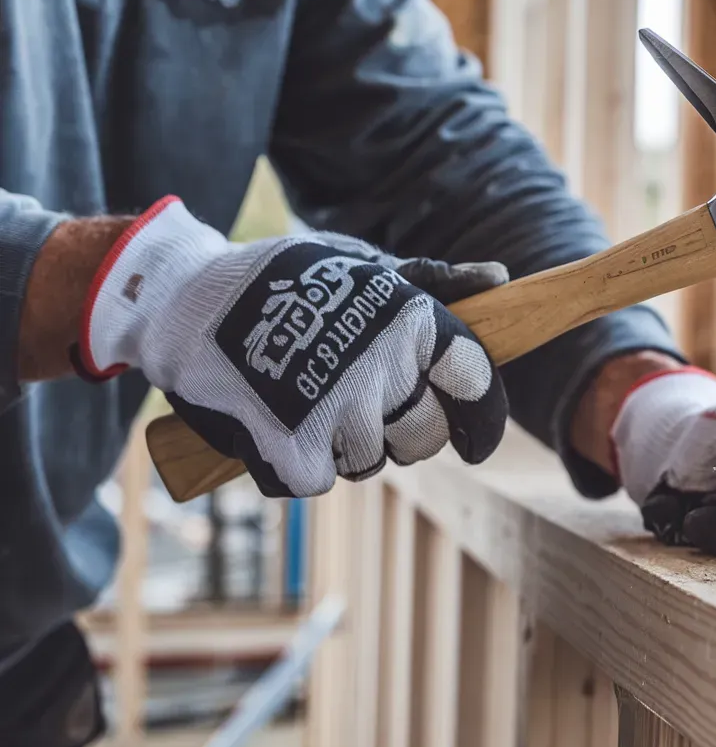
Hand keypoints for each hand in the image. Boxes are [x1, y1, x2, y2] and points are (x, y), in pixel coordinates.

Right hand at [74, 196, 508, 497]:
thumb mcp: (363, 266)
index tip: (476, 438)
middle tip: (365, 403)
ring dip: (347, 444)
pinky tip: (280, 423)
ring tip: (312, 401)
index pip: (478, 385)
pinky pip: (320, 480)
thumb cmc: (286, 278)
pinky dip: (300, 462)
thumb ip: (436, 282)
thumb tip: (500, 281)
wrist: (185, 300)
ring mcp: (339, 414)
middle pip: (427, 437)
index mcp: (413, 321)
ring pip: (372, 462)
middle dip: (404, 430)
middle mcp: (384, 370)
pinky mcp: (293, 452)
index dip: (484, 418)